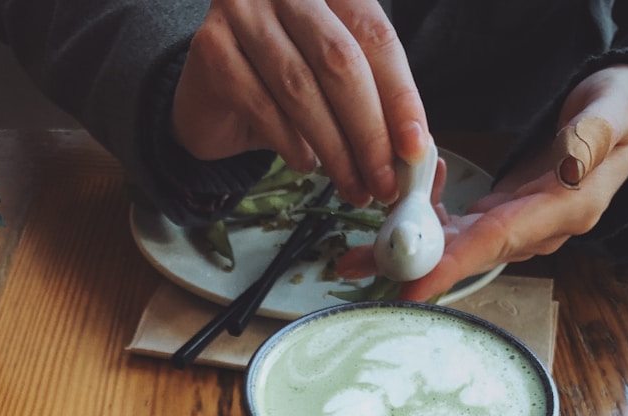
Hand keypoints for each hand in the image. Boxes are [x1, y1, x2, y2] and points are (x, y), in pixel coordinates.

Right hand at [171, 0, 428, 207]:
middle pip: (340, 62)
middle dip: (368, 132)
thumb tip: (415, 150)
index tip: (415, 150)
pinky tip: (307, 165)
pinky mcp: (211, 47)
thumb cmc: (282, 83)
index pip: (375, 36)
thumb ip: (374, 99)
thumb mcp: (335, 79)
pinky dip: (289, 143)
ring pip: (301, 88)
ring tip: (353, 186)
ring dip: (334, 149)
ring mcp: (243, 10)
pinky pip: (260, 104)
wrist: (212, 94)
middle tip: (384, 182)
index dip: (400, 97)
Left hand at [337, 65, 627, 299]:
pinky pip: (455, 223)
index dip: (452, 265)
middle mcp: (534, 230)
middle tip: (357, 267)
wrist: (620, 120)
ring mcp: (514, 226)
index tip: (410, 287)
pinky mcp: (499, 216)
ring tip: (355, 251)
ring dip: (404, 244)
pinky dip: (424, 211)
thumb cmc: (618, 112)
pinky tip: (406, 190)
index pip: (497, 241)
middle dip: (409, 264)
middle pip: (463, 253)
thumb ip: (591, 136)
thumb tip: (570, 158)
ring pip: (452, 243)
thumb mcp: (614, 113)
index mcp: (564, 210)